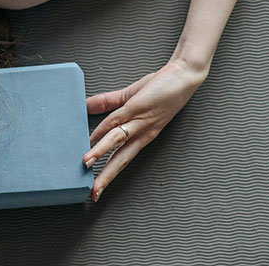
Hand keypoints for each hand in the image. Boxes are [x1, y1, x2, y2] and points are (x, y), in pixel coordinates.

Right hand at [84, 59, 205, 200]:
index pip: (122, 158)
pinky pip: (117, 121)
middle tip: (94, 191)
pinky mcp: (138, 108)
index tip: (96, 185)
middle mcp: (142, 134)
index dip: (109, 172)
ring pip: (117, 142)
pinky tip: (94, 137)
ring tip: (87, 163)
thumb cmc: (160, 88)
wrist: (182, 77)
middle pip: (121, 159)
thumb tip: (87, 106)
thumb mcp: (129, 97)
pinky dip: (104, 129)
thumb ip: (107, 102)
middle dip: (107, 176)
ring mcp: (140, 122)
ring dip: (101, 154)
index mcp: (141, 135)